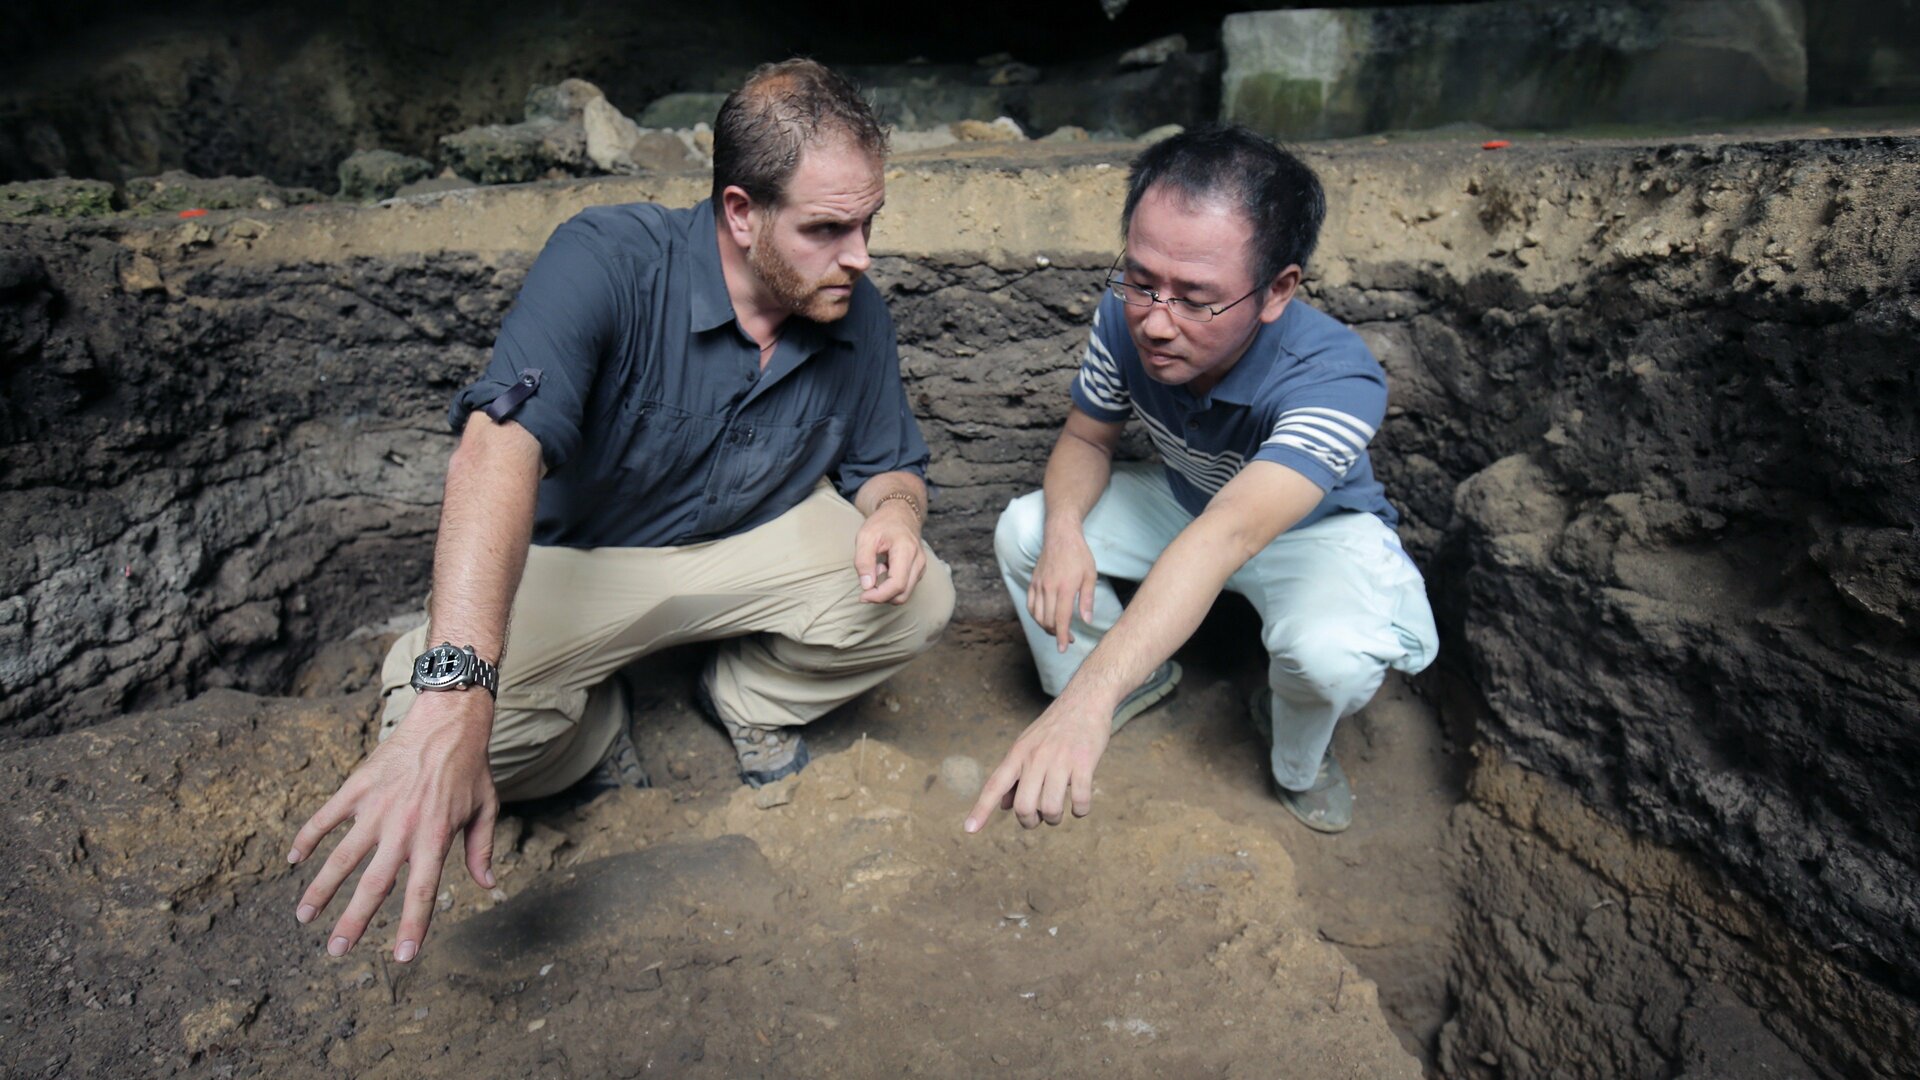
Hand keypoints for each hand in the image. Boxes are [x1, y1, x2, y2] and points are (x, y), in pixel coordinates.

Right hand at [288, 690, 498, 962]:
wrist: (447, 720)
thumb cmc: (470, 767)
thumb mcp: (485, 809)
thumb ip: (481, 850)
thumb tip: (488, 885)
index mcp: (435, 837)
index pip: (422, 892)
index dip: (412, 925)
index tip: (401, 956)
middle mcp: (402, 828)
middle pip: (373, 885)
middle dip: (353, 921)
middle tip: (335, 951)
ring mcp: (375, 808)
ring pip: (341, 857)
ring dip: (320, 889)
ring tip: (302, 917)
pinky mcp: (357, 788)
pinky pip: (325, 817)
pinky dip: (307, 838)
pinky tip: (292, 859)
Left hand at [854, 500, 926, 604]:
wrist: (900, 513)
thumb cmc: (882, 523)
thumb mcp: (865, 536)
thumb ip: (863, 561)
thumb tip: (867, 586)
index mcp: (906, 550)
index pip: (897, 584)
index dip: (879, 596)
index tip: (862, 595)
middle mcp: (918, 561)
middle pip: (903, 594)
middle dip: (881, 597)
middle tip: (865, 587)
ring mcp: (921, 566)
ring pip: (905, 593)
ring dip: (886, 590)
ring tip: (876, 569)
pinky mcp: (919, 570)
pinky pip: (906, 587)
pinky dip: (891, 585)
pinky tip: (884, 569)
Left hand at [964, 693, 1110, 830]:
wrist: (1085, 700)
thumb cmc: (1054, 728)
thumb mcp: (1027, 745)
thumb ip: (1014, 775)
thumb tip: (1003, 806)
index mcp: (1018, 754)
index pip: (995, 786)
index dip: (981, 809)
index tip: (969, 830)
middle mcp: (1035, 757)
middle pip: (1023, 806)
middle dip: (1029, 822)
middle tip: (1038, 819)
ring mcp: (1060, 760)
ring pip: (1050, 808)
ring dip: (1054, 819)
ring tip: (1059, 813)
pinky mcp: (1084, 762)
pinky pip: (1079, 800)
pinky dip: (1079, 811)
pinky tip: (1079, 807)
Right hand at [1030, 524, 1097, 652]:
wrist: (1061, 536)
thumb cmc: (1079, 555)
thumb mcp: (1091, 575)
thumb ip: (1087, 599)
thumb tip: (1087, 620)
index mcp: (1064, 587)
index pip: (1061, 619)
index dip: (1063, 636)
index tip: (1064, 649)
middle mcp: (1048, 588)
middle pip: (1048, 620)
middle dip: (1057, 634)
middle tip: (1070, 639)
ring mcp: (1038, 585)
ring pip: (1037, 615)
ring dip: (1046, 627)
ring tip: (1058, 630)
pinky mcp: (1033, 582)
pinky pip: (1031, 605)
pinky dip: (1036, 617)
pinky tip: (1045, 619)